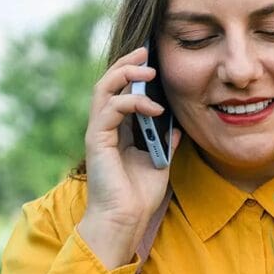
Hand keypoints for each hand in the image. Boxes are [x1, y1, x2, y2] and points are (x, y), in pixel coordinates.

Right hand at [77, 46, 181, 267]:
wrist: (125, 220)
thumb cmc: (139, 197)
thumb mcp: (160, 163)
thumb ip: (165, 143)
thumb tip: (176, 126)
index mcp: (118, 131)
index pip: (121, 92)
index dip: (133, 73)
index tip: (151, 60)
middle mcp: (105, 128)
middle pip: (108, 84)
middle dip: (126, 64)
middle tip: (146, 52)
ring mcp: (98, 133)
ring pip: (104, 89)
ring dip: (126, 75)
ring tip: (149, 72)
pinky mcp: (97, 140)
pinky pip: (111, 108)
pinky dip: (133, 102)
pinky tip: (155, 109)